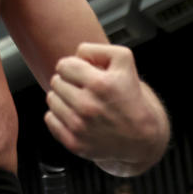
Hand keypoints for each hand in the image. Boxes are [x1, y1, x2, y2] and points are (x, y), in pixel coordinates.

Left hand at [44, 43, 168, 175]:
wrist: (142, 137)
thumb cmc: (131, 96)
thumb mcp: (124, 61)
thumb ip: (97, 49)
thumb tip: (75, 55)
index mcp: (100, 84)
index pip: (63, 65)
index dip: (73, 66)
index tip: (83, 73)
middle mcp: (88, 107)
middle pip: (56, 82)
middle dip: (68, 82)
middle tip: (84, 89)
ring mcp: (80, 127)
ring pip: (51, 99)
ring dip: (63, 98)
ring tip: (81, 102)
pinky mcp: (74, 143)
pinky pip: (50, 119)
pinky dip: (59, 116)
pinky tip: (76, 116)